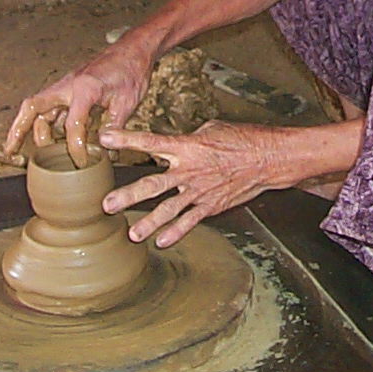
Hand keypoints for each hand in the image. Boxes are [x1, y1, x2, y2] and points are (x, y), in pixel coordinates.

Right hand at [3, 34, 155, 168]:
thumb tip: (103, 151)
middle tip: (11, 152)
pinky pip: (50, 107)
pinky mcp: (70, 89)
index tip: (81, 161)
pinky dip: (44, 122)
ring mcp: (67, 86)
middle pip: (34, 107)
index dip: (75, 147)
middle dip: (19, 130)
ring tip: (20, 149)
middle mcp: (69, 85)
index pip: (72, 125)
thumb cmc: (131, 71)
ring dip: (29, 129)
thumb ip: (113, 127)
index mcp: (85, 88)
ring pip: (39, 108)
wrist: (133, 50)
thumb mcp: (128, 102)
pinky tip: (46, 138)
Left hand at [98, 120, 287, 247]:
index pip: (151, 142)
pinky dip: (176, 232)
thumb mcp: (211, 129)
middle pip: (153, 184)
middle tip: (108, 204)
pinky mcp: (211, 205)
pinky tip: (161, 241)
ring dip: (148, 222)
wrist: (268, 158)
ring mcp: (200, 190)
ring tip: (132, 234)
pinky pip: (190, 221)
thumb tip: (175, 144)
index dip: (127, 139)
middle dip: (129, 195)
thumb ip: (188, 139)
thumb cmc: (242, 139)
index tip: (104, 138)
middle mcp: (189, 170)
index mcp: (187, 146)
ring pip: (168, 209)